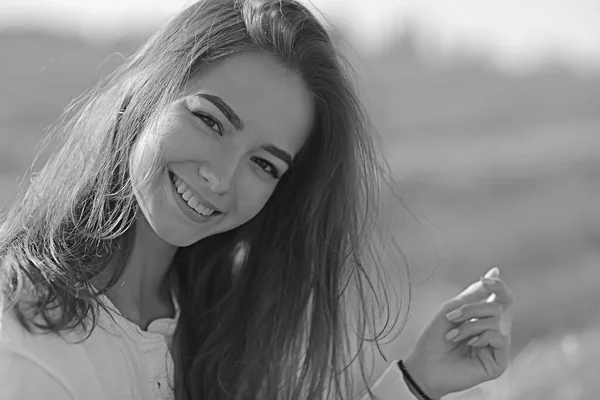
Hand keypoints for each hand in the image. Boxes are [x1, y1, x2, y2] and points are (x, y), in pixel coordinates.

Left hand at [402, 267, 513, 398]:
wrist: (425, 364)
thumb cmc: (435, 338)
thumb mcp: (452, 309)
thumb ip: (475, 293)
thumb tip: (496, 271)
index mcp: (483, 316)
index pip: (502, 297)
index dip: (498, 286)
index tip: (486, 281)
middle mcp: (493, 329)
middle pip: (497, 306)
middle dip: (471, 309)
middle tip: (451, 317)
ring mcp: (496, 346)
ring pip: (496, 321)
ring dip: (469, 326)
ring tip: (453, 337)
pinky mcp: (498, 361)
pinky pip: (500, 339)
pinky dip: (482, 337)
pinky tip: (470, 344)